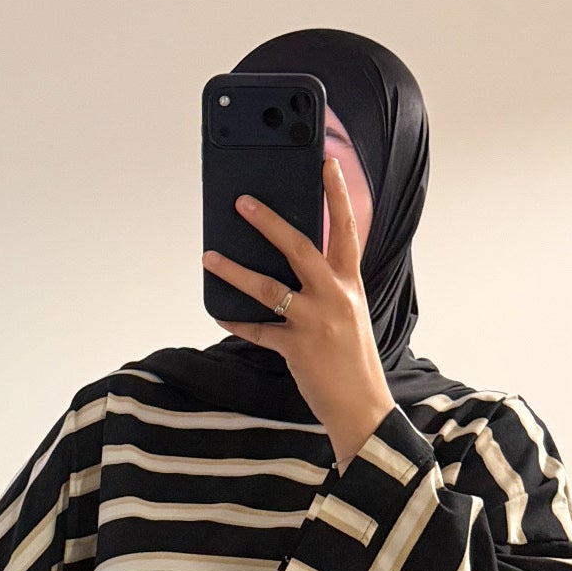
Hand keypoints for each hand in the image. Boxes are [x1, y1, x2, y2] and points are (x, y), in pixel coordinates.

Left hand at [202, 157, 394, 468]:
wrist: (362, 407)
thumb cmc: (352, 360)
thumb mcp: (349, 314)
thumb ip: (326, 288)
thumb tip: (290, 266)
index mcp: (350, 284)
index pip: (345, 230)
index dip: (336, 194)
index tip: (325, 162)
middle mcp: (335, 297)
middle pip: (300, 247)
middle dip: (268, 222)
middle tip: (242, 202)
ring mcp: (315, 322)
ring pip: (268, 287)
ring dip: (234, 270)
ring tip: (209, 256)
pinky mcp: (296, 348)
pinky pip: (257, 330)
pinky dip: (236, 321)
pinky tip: (219, 313)